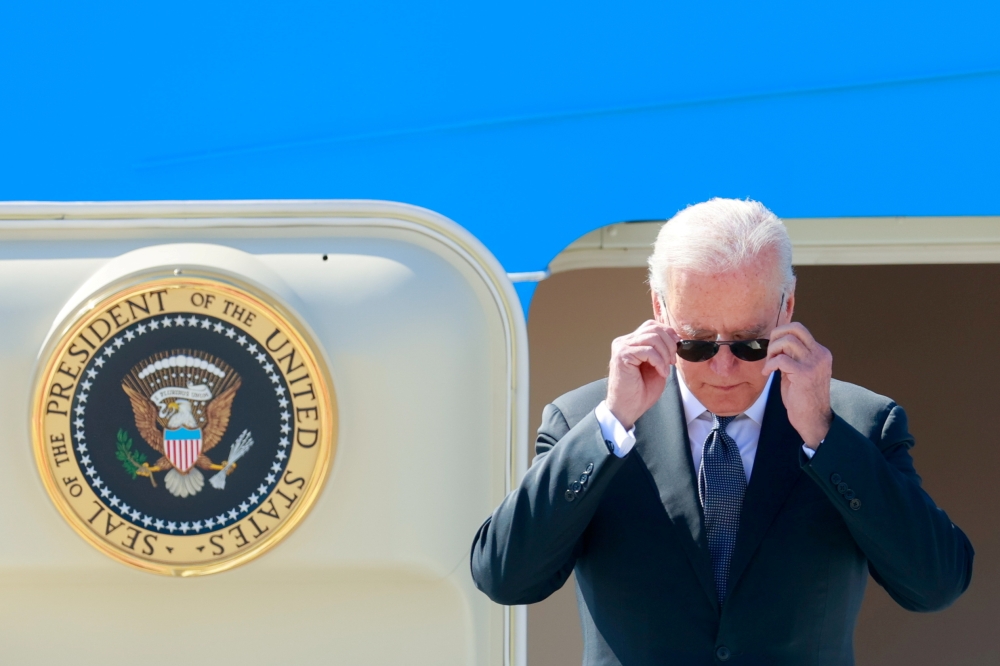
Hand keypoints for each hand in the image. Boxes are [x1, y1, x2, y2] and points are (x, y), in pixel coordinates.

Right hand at [606, 320, 678, 429]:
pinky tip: (661, 373)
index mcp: (631, 342)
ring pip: (652, 337)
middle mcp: (624, 341)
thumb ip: (661, 351)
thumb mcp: (656, 366)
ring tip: (666, 368)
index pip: (652, 325)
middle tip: (672, 362)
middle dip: (669, 344)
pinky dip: (659, 362)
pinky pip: (648, 351)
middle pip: (653, 329)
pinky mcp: (622, 355)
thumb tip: (675, 339)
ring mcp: (621, 347)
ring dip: (665, 354)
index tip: (677, 348)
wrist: (628, 408)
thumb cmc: (640, 391)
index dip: (668, 333)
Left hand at [761, 322, 832, 448]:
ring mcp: (814, 363)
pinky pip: (781, 359)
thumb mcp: (799, 371)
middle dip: (776, 336)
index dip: (781, 335)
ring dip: (772, 350)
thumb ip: (792, 356)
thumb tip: (776, 343)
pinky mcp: (804, 374)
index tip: (773, 349)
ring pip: (787, 340)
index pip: (799, 330)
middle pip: (795, 328)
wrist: (813, 419)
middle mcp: (820, 354)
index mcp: (820, 352)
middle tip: (770, 352)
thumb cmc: (802, 398)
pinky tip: (768, 373)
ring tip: (769, 364)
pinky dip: (770, 364)